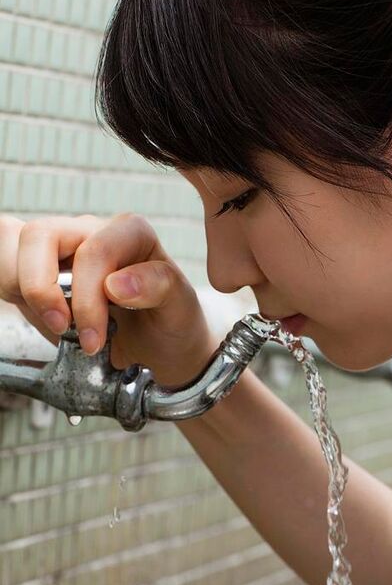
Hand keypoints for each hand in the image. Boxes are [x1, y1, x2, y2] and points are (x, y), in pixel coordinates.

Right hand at [0, 212, 214, 384]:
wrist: (162, 351)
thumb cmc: (171, 324)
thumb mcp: (181, 308)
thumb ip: (159, 287)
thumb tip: (117, 284)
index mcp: (130, 234)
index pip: (92, 250)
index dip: (86, 298)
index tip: (93, 339)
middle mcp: (91, 232)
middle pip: (41, 235)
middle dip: (43, 288)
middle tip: (62, 329)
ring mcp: (61, 249)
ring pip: (14, 242)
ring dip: (21, 286)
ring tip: (51, 324)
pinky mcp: (39, 270)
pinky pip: (6, 262)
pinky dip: (10, 285)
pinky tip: (38, 313)